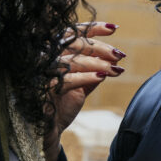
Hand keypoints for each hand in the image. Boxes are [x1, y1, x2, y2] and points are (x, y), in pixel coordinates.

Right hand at [45, 22, 124, 160]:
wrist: (48, 132)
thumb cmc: (62, 105)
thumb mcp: (82, 85)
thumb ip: (94, 71)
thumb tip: (114, 58)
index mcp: (52, 53)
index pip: (72, 33)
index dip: (92, 29)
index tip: (113, 28)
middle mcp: (44, 58)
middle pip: (74, 43)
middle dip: (100, 47)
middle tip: (119, 54)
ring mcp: (41, 72)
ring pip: (72, 60)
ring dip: (98, 63)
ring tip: (116, 69)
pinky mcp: (41, 88)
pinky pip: (66, 78)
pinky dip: (87, 77)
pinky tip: (103, 77)